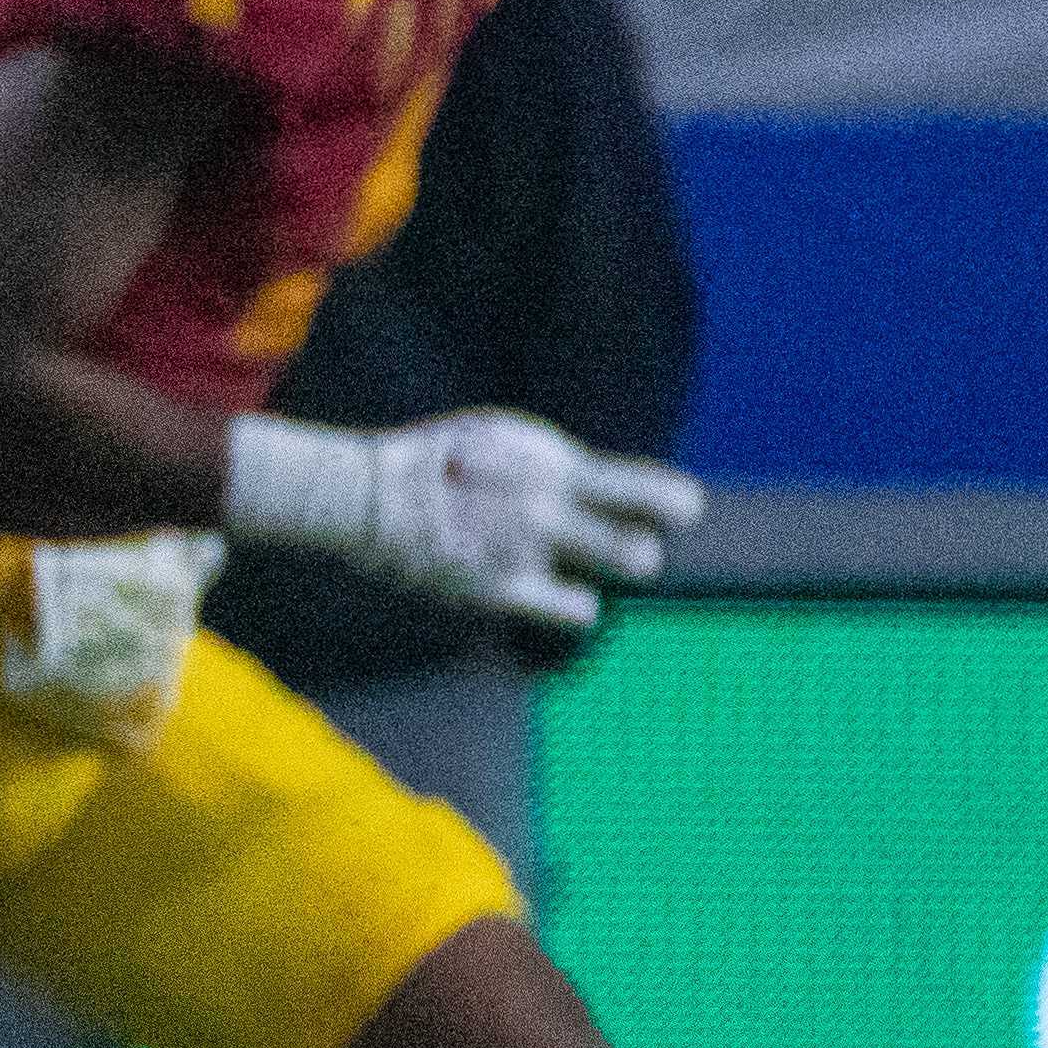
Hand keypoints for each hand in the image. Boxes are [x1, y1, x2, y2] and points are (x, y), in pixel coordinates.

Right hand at [225, 407, 703, 632]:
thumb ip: (556, 465)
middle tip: (628, 547)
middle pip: (641, 549)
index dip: (673, 507)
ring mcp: (528, 552)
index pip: (649, 493)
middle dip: (642, 549)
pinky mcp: (503, 590)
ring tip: (584, 561)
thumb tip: (602, 488)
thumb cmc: (438, 460)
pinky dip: (577, 603)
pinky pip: (576, 608)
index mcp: (556, 464)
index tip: (678, 513)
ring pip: (615, 573)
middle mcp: (551, 508)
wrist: (369, 494)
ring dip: (609, 568)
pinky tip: (562, 592)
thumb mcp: (505, 440)